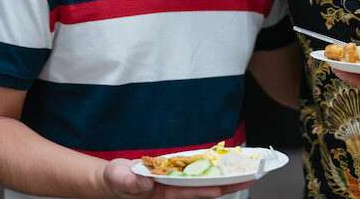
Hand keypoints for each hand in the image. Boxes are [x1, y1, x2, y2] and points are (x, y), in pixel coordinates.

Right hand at [100, 158, 251, 198]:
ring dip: (223, 178)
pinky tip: (223, 166)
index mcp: (160, 193)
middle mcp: (171, 190)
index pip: (185, 193)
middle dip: (224, 185)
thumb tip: (143, 182)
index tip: (219, 186)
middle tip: (247, 178)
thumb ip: (128, 181)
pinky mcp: (175, 175)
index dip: (202, 190)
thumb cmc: (115, 181)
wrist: (112, 180)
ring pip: (203, 182)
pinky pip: (196, 173)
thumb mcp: (117, 179)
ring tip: (244, 172)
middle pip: (202, 189)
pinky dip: (210, 169)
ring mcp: (174, 183)